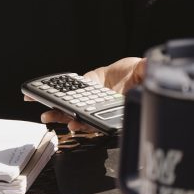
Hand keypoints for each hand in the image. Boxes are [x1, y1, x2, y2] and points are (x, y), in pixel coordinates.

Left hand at [23, 57, 144, 131]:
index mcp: (116, 110)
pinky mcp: (80, 94)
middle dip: (72, 122)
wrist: (125, 71)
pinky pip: (66, 98)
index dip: (90, 125)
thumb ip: (146, 72)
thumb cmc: (136, 74)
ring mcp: (88, 103)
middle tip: (62, 122)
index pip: (102, 121)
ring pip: (72, 112)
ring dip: (59, 115)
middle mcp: (100, 111)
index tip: (77, 124)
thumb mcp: (142, 71)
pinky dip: (53, 100)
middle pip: (85, 120)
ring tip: (46, 116)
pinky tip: (40, 100)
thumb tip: (152, 69)